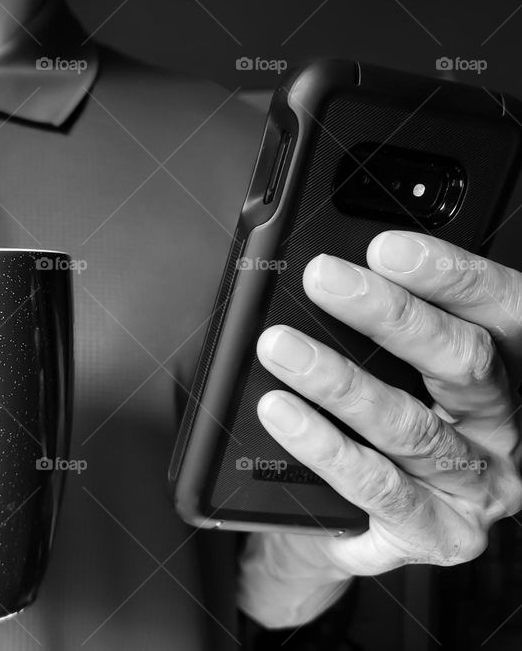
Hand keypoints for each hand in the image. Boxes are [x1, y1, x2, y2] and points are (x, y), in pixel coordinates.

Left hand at [240, 231, 521, 626]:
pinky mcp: (440, 534)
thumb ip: (386, 331)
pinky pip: (378, 487)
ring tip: (281, 347)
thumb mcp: (397, 371)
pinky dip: (324, 447)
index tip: (388, 248)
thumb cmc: (378, 430)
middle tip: (325, 279)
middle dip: (389, 315)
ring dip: (339, 381)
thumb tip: (331, 273)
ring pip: (410, 426)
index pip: (499, 314)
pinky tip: (284, 414)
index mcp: (505, 377)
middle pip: (462, 363)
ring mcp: (476, 488)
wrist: (352, 524)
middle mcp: (504, 432)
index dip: (449, 276)